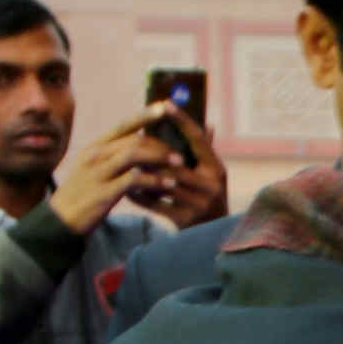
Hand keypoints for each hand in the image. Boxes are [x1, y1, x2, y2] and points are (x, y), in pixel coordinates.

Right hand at [50, 113, 174, 237]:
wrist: (61, 220)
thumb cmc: (83, 194)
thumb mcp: (93, 169)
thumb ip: (113, 157)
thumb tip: (140, 149)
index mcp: (95, 147)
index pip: (123, 125)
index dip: (145, 115)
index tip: (165, 107)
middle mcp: (96, 155)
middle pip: (134, 140)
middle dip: (161, 145)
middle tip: (180, 154)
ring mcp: (99, 172)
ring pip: (135, 155)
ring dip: (160, 158)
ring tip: (179, 165)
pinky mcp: (104, 192)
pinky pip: (134, 180)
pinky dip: (154, 180)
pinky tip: (168, 184)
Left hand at [130, 104, 228, 229]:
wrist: (214, 240)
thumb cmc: (208, 200)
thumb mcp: (212, 176)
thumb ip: (207, 152)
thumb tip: (207, 123)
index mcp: (217, 169)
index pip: (197, 139)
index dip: (181, 120)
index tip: (165, 103)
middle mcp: (211, 186)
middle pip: (174, 162)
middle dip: (151, 153)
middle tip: (130, 141)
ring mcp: (199, 204)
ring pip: (163, 182)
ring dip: (142, 173)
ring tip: (125, 164)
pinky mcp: (184, 221)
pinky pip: (155, 203)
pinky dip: (140, 195)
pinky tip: (128, 189)